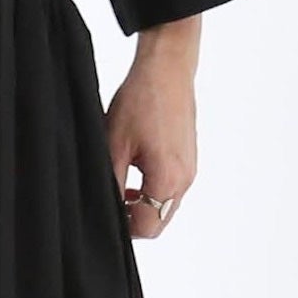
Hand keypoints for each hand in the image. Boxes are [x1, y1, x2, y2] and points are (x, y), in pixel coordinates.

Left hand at [105, 15, 200, 240]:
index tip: (106, 214)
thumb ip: (112, 184)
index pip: (147, 228)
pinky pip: (173, 187)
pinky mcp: (190, 158)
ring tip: (122, 183)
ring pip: (166, 205)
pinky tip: (137, 169)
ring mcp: (191, 169)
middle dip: (134, 218)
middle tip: (112, 200)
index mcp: (167, 180)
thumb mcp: (114, 146)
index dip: (124, 228)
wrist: (167, 69)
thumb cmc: (141, 101)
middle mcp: (185, 179)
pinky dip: (155, 188)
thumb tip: (107, 209)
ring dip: (144, 203)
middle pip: (159, 221)